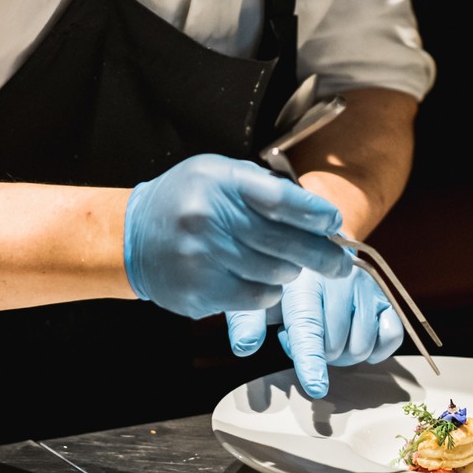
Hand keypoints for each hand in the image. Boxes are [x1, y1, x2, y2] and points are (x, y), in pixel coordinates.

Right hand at [123, 154, 348, 320]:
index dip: (314, 213)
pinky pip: (254, 298)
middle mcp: (208, 218)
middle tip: (340, 263)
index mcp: (218, 182)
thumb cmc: (185, 201)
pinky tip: (263, 282)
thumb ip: (261, 187)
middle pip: (282, 242)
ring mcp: (201, 258)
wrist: (132, 238)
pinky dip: (268, 292)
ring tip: (290, 267)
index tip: (334, 223)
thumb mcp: (218, 174)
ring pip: (273, 274)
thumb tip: (315, 212)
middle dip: (320, 254)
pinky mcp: (198, 291)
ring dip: (290, 273)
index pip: (279, 198)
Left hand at [226, 264, 403, 398]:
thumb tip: (244, 347)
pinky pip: (391, 336)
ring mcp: (366, 288)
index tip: (316, 387)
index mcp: (303, 282)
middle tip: (308, 337)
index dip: (311, 360)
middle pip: (335, 346)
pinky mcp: (385, 296)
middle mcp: (339, 281)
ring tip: (328, 334)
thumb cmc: (284, 280)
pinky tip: (358, 338)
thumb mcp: (258, 295)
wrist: (317, 246)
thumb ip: (247, 321)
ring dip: (345, 354)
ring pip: (362, 346)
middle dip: (319, 354)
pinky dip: (377, 349)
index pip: (308, 328)